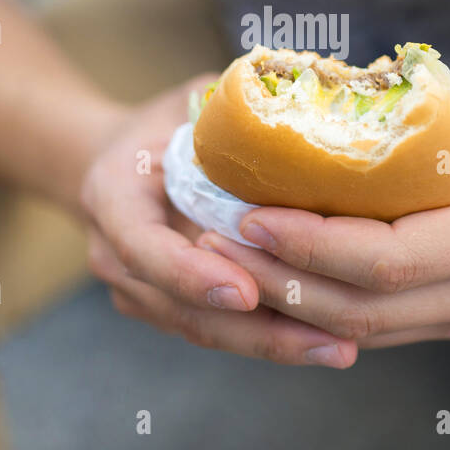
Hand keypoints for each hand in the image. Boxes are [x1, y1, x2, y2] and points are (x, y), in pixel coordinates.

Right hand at [79, 74, 357, 366]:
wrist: (120, 161)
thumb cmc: (167, 122)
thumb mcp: (190, 101)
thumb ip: (231, 115)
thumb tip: (309, 115)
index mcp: (112, 195)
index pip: (144, 247)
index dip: (191, 274)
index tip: (243, 292)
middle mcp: (115, 254)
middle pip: (183, 309)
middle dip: (256, 331)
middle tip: (325, 338)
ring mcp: (138, 291)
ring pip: (205, 331)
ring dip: (272, 345)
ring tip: (337, 348)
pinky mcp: (167, 310)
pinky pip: (219, 332)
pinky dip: (269, 339)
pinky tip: (322, 342)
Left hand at [197, 85, 449, 347]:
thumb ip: (389, 113)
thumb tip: (289, 95)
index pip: (384, 259)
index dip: (310, 245)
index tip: (249, 214)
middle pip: (361, 309)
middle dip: (278, 280)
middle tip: (213, 240)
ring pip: (357, 330)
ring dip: (283, 300)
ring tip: (222, 258)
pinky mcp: (440, 322)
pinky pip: (365, 326)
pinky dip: (308, 305)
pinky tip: (261, 274)